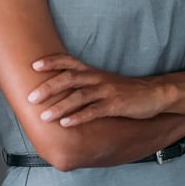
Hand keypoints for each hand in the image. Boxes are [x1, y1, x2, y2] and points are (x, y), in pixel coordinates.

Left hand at [27, 53, 167, 126]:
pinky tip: (66, 124)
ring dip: (59, 107)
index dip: (51, 62)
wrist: (153, 94)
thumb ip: (83, 83)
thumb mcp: (102, 81)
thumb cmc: (123, 89)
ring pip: (78, 97)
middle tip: (31, 97)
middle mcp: (96, 78)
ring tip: (44, 116)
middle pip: (69, 78)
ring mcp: (106, 91)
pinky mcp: (115, 105)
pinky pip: (94, 111)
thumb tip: (59, 90)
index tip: (33, 65)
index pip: (68, 61)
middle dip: (48, 87)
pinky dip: (78, 117)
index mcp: (92, 71)